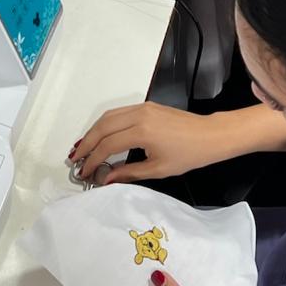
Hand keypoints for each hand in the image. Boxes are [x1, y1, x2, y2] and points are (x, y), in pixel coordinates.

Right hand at [70, 102, 225, 182]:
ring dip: (92, 132)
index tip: (84, 172)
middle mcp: (138, 114)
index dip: (93, 160)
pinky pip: (118, 112)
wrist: (211, 135)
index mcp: (142, 132)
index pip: (108, 145)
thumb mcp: (158, 169)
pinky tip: (100, 135)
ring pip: (108, 116)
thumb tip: (106, 179)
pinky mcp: (146, 106)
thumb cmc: (190, 155)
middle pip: (102, 127)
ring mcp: (142, 107)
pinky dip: (105, 124)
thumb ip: (129, 173)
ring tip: (82, 148)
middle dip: (86, 143)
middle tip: (75, 159)